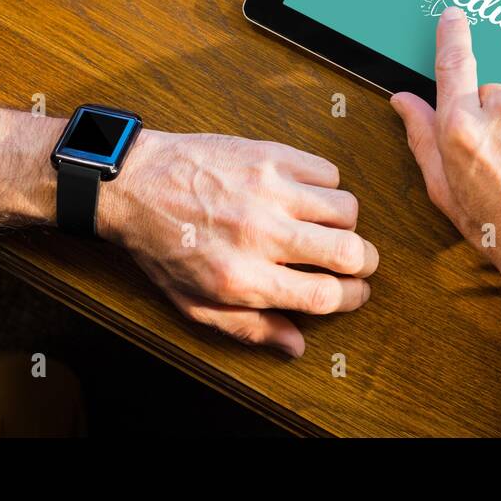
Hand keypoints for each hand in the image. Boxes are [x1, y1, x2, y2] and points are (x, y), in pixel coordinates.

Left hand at [98, 129, 378, 356]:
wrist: (135, 185)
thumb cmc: (162, 246)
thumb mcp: (194, 302)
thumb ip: (248, 327)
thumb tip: (296, 344)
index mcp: (243, 278)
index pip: (324, 295)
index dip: (352, 298)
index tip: (356, 293)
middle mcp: (261, 234)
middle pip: (348, 252)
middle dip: (365, 262)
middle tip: (358, 261)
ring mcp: (269, 190)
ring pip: (346, 208)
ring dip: (344, 222)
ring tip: (327, 226)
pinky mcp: (270, 155)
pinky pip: (328, 172)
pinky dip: (326, 186)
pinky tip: (306, 195)